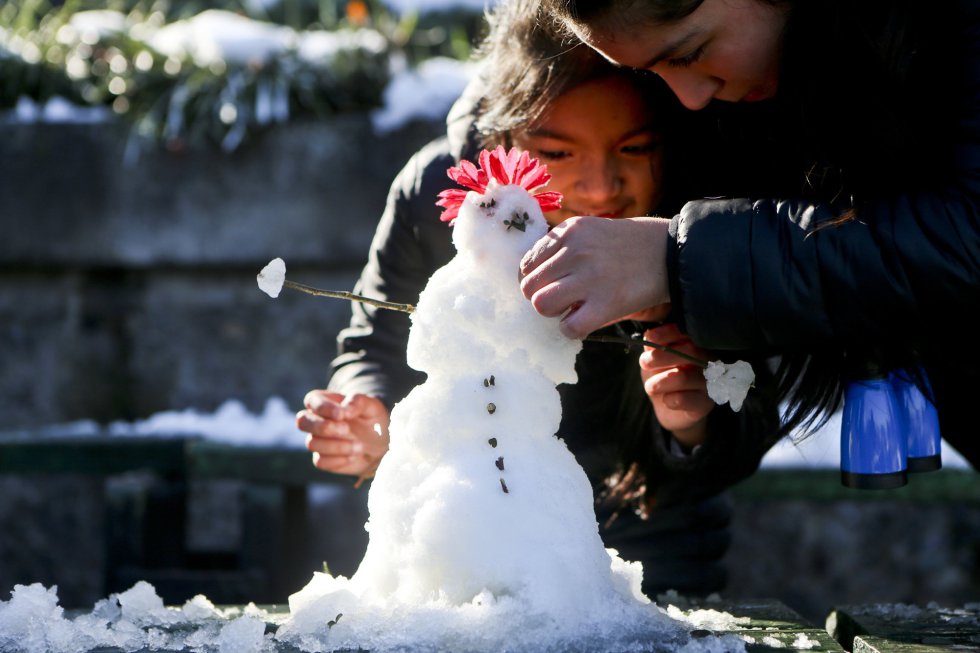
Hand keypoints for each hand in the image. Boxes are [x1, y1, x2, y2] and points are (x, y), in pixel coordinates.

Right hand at [296, 390, 389, 477]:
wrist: (381, 445)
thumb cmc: (373, 420)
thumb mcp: (373, 407)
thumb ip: (358, 402)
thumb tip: (345, 410)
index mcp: (326, 402)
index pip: (313, 400)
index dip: (324, 408)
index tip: (342, 415)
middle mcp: (317, 420)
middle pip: (302, 421)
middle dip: (322, 427)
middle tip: (346, 429)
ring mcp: (318, 440)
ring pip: (312, 443)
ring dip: (336, 446)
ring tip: (359, 446)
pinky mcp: (323, 459)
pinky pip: (320, 461)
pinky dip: (338, 460)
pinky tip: (353, 456)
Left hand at [519, 216, 671, 339]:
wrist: (674, 253)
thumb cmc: (633, 245)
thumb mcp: (594, 230)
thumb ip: (565, 247)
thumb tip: (537, 276)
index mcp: (570, 231)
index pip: (528, 263)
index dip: (536, 279)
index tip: (551, 285)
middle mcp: (575, 251)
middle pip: (529, 286)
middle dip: (541, 296)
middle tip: (562, 299)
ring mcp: (589, 277)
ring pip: (541, 304)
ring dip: (554, 313)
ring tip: (572, 309)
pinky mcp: (606, 303)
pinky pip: (569, 327)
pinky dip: (572, 329)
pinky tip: (585, 321)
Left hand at [639, 323, 714, 448]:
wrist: (672, 409)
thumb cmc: (664, 378)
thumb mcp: (656, 360)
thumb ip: (655, 348)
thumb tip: (650, 337)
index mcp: (698, 345)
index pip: (688, 332)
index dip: (667, 333)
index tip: (650, 338)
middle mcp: (709, 361)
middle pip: (691, 351)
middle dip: (661, 356)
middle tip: (644, 362)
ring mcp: (710, 383)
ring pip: (684, 377)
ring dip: (660, 381)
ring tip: (650, 386)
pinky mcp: (705, 404)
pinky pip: (684, 399)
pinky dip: (669, 399)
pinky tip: (666, 400)